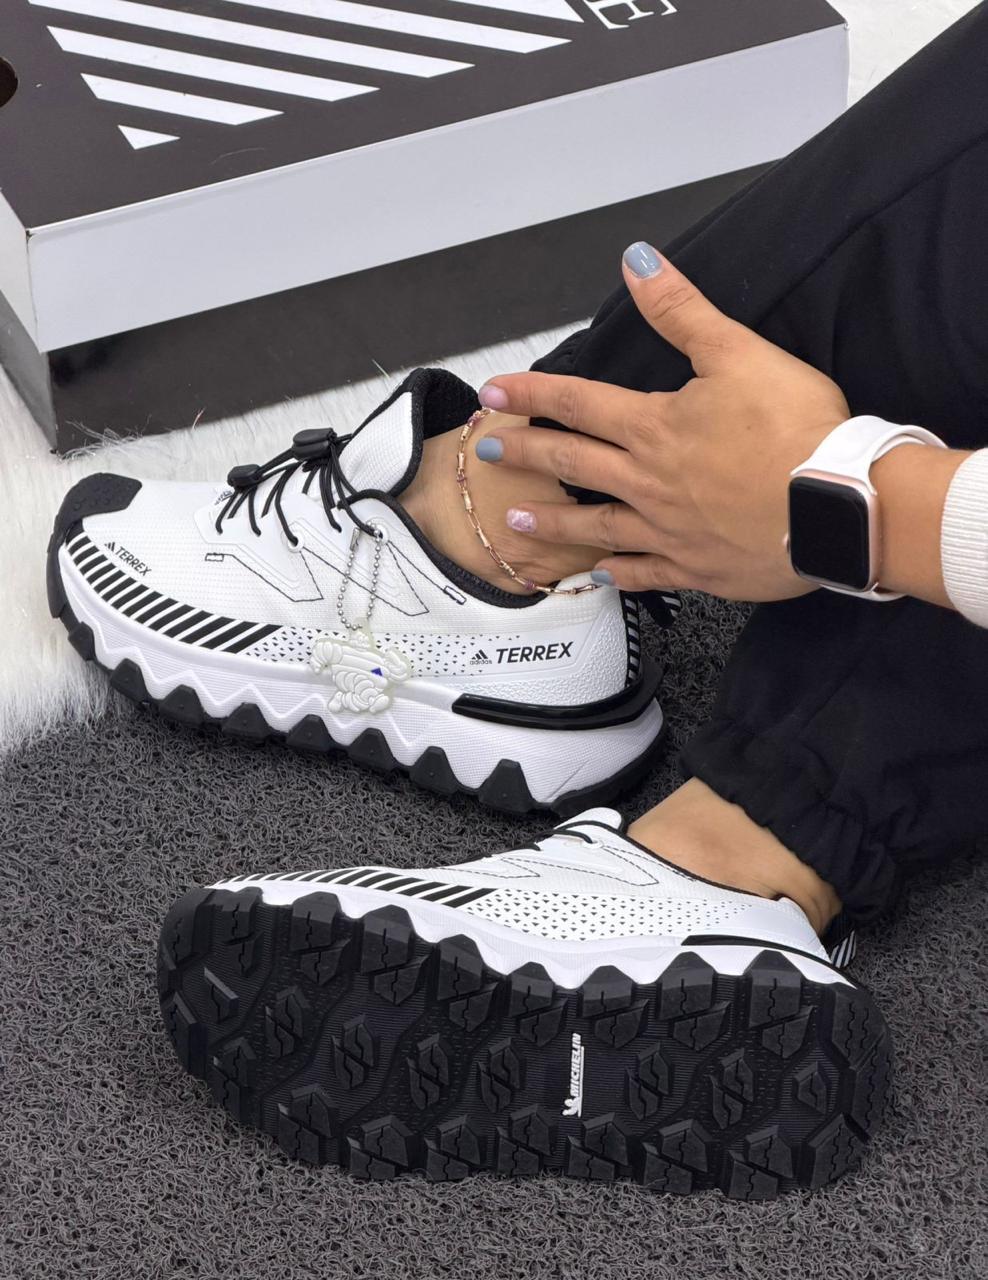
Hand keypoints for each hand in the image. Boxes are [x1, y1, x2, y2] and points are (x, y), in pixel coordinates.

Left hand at [475, 244, 850, 600]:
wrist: (839, 505)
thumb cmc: (795, 426)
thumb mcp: (738, 352)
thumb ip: (682, 310)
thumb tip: (637, 261)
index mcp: (656, 427)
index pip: (578, 403)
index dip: (532, 394)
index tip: (493, 393)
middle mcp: (648, 481)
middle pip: (573, 462)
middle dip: (526, 452)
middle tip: (486, 449)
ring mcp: (668, 531)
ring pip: (596, 525)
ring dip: (553, 520)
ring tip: (517, 519)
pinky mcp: (696, 568)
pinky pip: (645, 573)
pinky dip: (618, 574)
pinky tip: (597, 576)